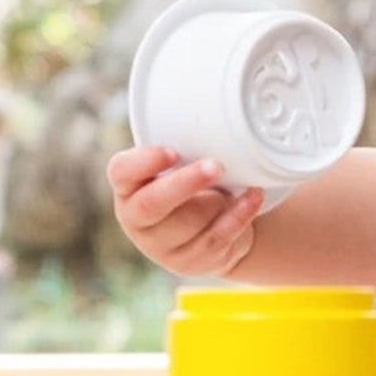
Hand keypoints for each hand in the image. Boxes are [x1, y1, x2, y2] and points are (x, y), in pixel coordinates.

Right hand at [107, 146, 264, 277]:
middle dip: (184, 184)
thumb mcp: (182, 168)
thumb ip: (186, 150)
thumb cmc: (194, 187)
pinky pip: (216, 238)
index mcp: (129, 187)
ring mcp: (162, 246)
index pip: (121, 172)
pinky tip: (254, 197)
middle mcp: (138, 219)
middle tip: (215, 167)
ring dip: (219, 203)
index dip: (143, 163)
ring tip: (243, 184)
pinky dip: (239, 216)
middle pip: (151, 205)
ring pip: (187, 225)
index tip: (172, 151)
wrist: (214, 231)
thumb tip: (217, 113)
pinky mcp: (190, 262)